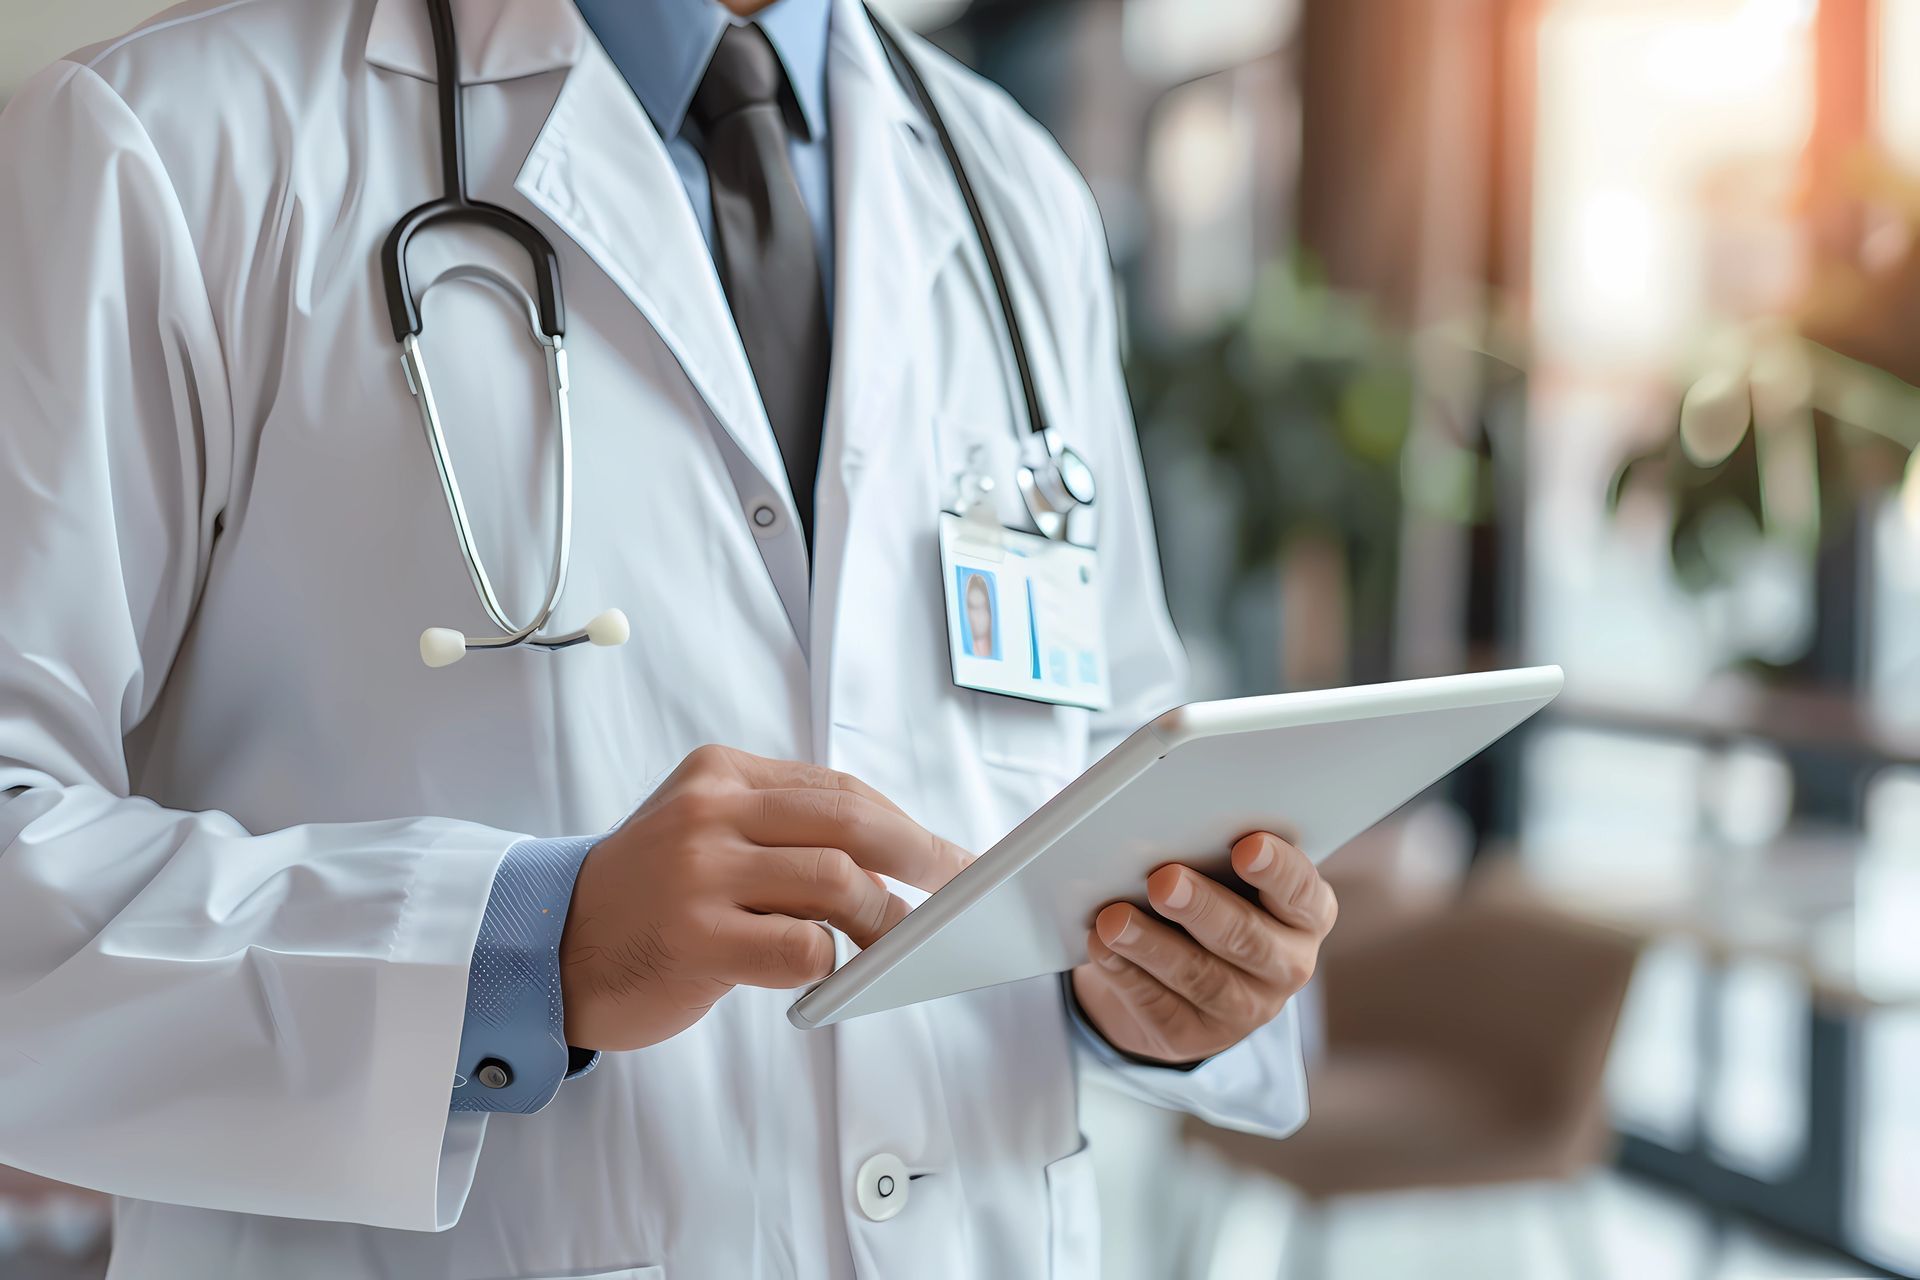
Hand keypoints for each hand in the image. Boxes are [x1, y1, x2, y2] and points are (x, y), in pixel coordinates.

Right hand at [559, 745, 970, 1050]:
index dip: (903, 823)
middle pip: (850, 821)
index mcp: (719, 774)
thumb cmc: (646, 900)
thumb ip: (781, 831)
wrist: (550, 951)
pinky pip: (800, 947)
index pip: (837, 788)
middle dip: (919, 854)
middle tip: (955, 886)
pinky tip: (818, 973)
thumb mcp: (706, 833)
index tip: (946, 854)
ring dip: (882, 920)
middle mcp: (710, 812)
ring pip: (836, 881)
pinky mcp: (695, 937)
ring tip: (894, 946)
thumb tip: (891, 857)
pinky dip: (827, 962)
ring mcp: (699, 872)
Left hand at [1070, 832, 1335, 1065]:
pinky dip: (1126, 974)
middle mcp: (1287, 966)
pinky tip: (1103, 947)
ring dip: (1153, 946)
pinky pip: (1159, 1007)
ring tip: (1115, 919)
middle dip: (1203, 908)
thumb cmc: (1211, 902)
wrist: (1179, 977)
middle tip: (1164, 880)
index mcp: (1305, 915)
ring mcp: (1245, 1009)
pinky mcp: (1194, 1036)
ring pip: (1200, 977)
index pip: (1301, 891)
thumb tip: (1169, 834)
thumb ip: (1214, 857)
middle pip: (1248, 939)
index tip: (1247, 846)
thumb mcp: (1226, 878)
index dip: (1277, 870)